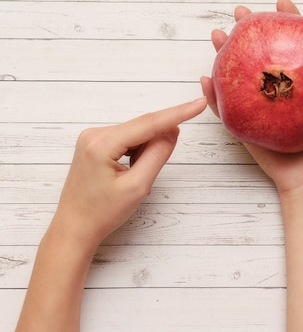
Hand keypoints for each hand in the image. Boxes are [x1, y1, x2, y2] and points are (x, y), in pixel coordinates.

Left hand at [49, 97, 206, 250]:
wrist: (74, 228)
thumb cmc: (101, 213)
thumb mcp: (138, 186)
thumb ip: (158, 155)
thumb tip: (172, 131)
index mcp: (102, 144)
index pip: (149, 123)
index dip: (178, 113)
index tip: (199, 103)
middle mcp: (94, 134)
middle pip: (142, 129)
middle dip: (155, 147)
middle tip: (146, 176)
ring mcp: (93, 138)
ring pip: (136, 135)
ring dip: (144, 153)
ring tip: (131, 179)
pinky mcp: (95, 144)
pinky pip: (127, 140)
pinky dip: (136, 154)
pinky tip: (127, 173)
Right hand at [201, 0, 302, 193]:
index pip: (294, 43)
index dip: (288, 20)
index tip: (282, 3)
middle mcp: (280, 88)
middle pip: (261, 51)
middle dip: (249, 28)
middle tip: (242, 12)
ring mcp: (261, 105)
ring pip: (239, 73)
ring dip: (224, 52)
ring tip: (218, 36)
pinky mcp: (246, 124)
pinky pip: (225, 108)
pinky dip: (212, 94)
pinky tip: (206, 78)